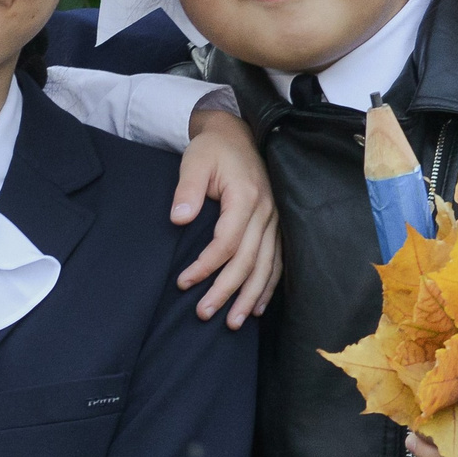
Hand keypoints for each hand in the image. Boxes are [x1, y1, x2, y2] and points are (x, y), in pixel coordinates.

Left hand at [172, 106, 280, 327]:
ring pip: (266, 267)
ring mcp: (275, 221)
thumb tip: (179, 218)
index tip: (184, 282)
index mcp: (246, 196)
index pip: (227, 242)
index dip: (206, 266)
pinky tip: (257, 307)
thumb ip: (187, 190)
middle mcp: (266, 212)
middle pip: (248, 261)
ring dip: (250, 297)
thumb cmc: (213, 150)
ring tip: (232, 322)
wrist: (237, 134)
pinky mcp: (277, 226)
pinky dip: (268, 287)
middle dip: (226, 291)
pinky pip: (278, 262)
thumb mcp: (195, 161)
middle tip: (205, 314)